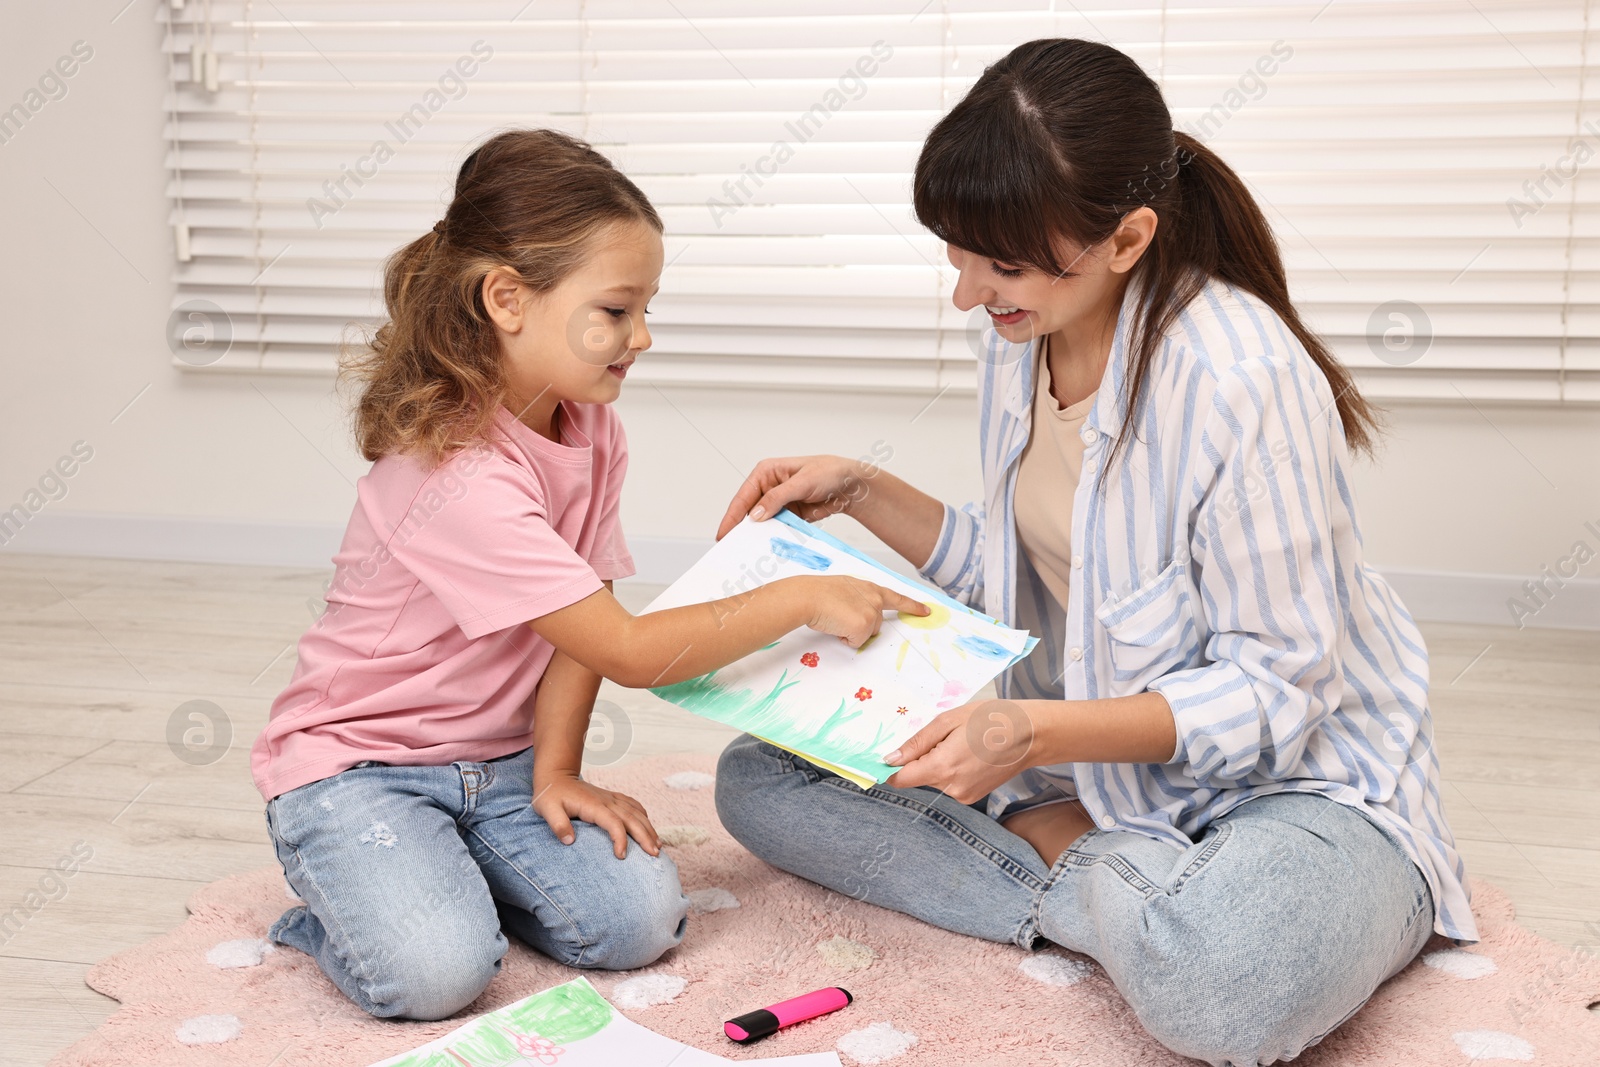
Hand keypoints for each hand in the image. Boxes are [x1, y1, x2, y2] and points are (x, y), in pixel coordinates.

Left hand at [531, 771, 659, 859]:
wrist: (555, 775)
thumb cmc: (550, 794)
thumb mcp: (546, 809)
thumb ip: (557, 824)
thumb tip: (569, 841)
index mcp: (593, 805)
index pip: (614, 823)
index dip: (620, 839)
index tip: (621, 856)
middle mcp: (607, 801)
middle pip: (632, 819)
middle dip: (646, 836)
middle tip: (655, 854)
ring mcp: (611, 798)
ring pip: (636, 813)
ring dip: (649, 828)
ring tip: (658, 845)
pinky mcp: (611, 797)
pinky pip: (633, 805)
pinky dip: (644, 816)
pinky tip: (649, 826)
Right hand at [717, 455, 875, 538]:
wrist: (851, 485)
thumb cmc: (828, 472)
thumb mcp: (802, 482)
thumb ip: (777, 498)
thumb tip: (755, 515)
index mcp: (766, 472)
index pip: (743, 496)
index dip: (732, 516)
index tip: (723, 534)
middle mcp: (768, 487)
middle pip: (749, 511)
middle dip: (742, 528)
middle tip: (731, 548)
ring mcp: (778, 503)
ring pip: (762, 523)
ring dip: (758, 535)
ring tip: (748, 552)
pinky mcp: (789, 515)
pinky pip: (777, 528)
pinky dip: (773, 538)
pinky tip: (769, 548)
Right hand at [790, 574, 929, 647]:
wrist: (809, 596)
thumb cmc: (819, 592)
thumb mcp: (845, 589)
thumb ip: (858, 599)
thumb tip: (855, 615)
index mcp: (870, 588)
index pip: (897, 598)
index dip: (912, 606)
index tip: (926, 611)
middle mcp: (874, 599)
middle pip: (876, 624)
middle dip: (860, 626)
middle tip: (840, 616)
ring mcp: (871, 613)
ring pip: (866, 634)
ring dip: (851, 632)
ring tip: (835, 618)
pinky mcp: (864, 627)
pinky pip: (856, 642)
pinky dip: (845, 639)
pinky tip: (835, 626)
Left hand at [882, 700, 1037, 803]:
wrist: (1031, 734)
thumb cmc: (991, 719)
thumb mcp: (949, 720)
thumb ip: (917, 742)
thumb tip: (890, 760)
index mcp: (943, 767)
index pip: (900, 779)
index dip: (888, 769)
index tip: (882, 757)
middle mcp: (951, 788)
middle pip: (918, 777)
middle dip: (921, 758)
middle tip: (944, 735)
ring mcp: (964, 796)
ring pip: (934, 779)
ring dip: (938, 762)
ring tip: (962, 742)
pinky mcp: (973, 796)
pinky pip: (949, 783)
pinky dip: (952, 769)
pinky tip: (969, 753)